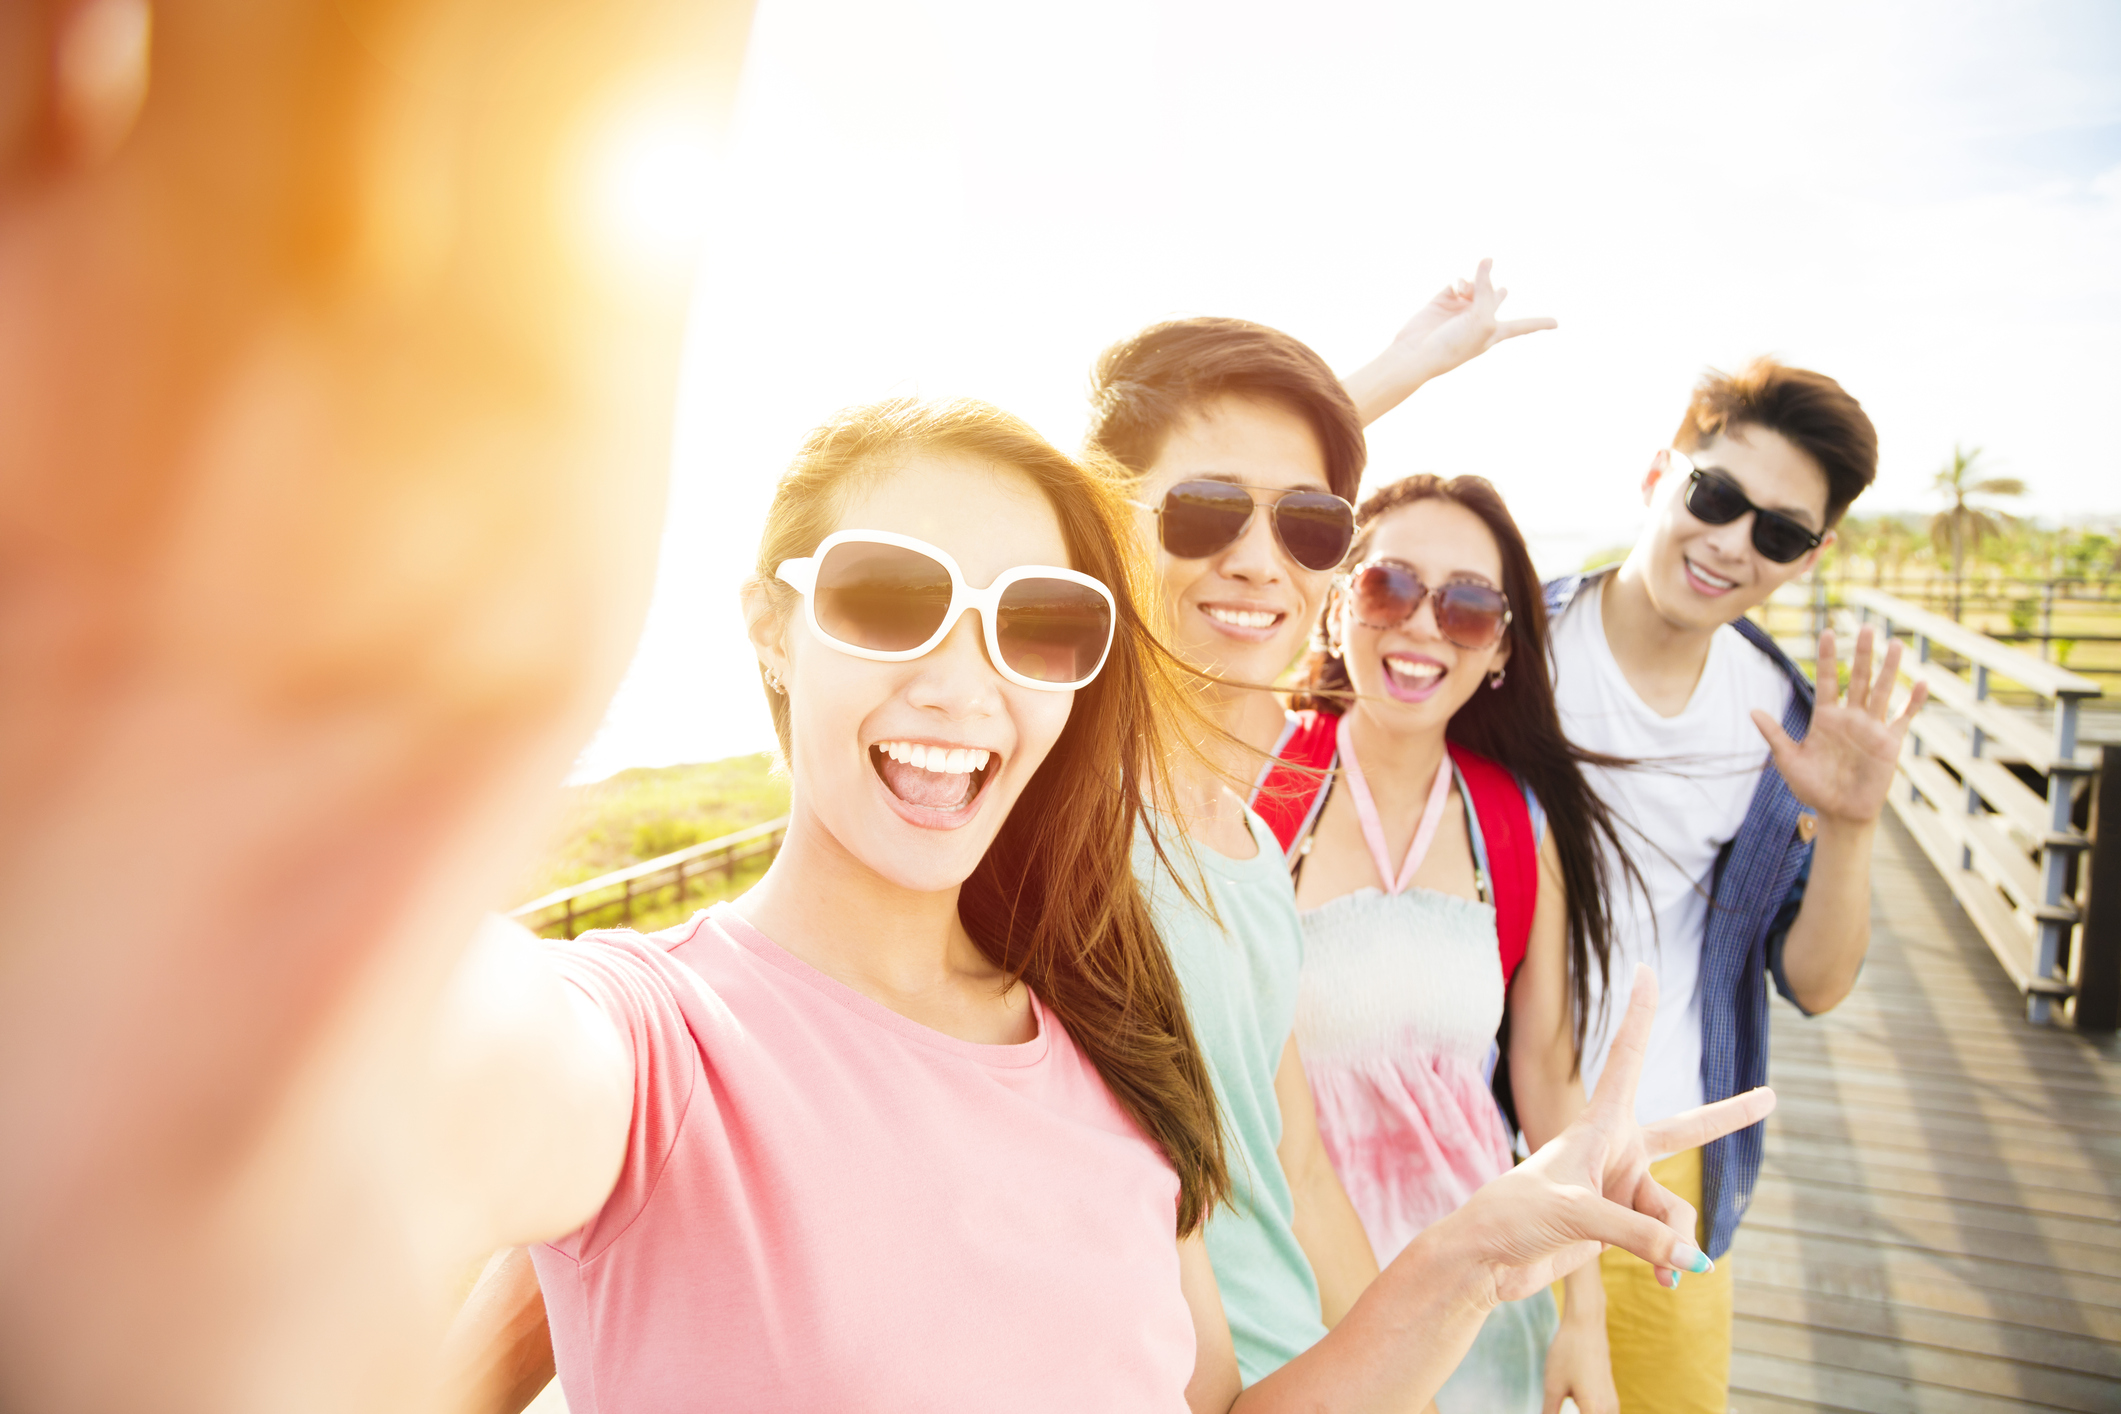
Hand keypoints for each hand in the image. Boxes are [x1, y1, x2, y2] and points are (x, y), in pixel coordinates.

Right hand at [1383, 257, 1555, 383]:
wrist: (1417, 352)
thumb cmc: (1453, 344)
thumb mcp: (1481, 318)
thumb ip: (1487, 289)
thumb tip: (1487, 260)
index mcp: (1494, 333)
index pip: (1522, 326)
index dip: (1539, 324)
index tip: (1556, 324)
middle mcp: (1479, 320)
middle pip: (1496, 301)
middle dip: (1498, 293)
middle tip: (1503, 290)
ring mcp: (1460, 310)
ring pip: (1477, 285)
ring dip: (1477, 282)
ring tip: (1466, 290)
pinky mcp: (1442, 301)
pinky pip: (1458, 282)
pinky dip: (1461, 282)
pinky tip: (1457, 289)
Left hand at [1448, 967, 1774, 1302]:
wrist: (1487, 1260)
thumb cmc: (1515, 1216)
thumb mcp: (1576, 1215)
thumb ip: (1638, 1233)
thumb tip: (1693, 1258)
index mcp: (1598, 1126)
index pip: (1627, 1060)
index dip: (1640, 1016)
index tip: (1646, 970)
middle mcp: (1616, 1152)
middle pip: (1685, 1132)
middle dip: (1728, 1118)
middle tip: (1771, 1097)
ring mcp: (1620, 1190)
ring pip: (1675, 1211)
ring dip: (1674, 1238)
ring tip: (1666, 1269)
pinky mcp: (1619, 1227)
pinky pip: (1667, 1241)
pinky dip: (1671, 1260)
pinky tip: (1669, 1281)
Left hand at [1542, 1307, 1617, 1413]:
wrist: (1586, 1326)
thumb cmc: (1568, 1352)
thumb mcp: (1553, 1385)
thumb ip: (1549, 1412)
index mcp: (1595, 1411)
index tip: (1554, 1412)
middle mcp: (1610, 1411)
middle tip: (1556, 1408)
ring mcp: (1612, 1404)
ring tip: (1561, 1407)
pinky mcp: (1610, 1398)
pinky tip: (1576, 1410)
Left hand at [1751, 625, 1927, 826]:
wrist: (1839, 813)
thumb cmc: (1812, 788)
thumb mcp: (1789, 760)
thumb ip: (1775, 735)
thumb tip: (1752, 711)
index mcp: (1826, 718)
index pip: (1828, 680)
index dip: (1828, 657)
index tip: (1828, 632)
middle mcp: (1851, 717)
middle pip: (1859, 679)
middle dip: (1862, 654)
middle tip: (1865, 627)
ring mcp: (1872, 728)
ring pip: (1883, 691)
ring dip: (1889, 668)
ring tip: (1895, 643)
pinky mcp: (1889, 743)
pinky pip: (1904, 718)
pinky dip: (1913, 702)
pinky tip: (1922, 683)